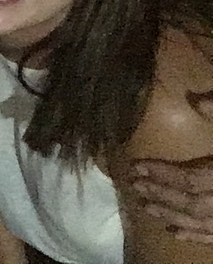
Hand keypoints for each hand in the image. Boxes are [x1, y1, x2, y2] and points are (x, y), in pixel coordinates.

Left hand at [132, 92, 212, 242]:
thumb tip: (196, 101)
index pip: (192, 178)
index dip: (163, 173)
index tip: (137, 165)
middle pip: (193, 202)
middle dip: (161, 193)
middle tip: (133, 185)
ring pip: (203, 222)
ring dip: (172, 215)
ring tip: (145, 207)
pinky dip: (196, 236)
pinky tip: (175, 231)